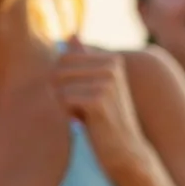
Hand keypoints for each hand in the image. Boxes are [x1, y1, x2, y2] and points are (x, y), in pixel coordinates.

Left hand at [50, 34, 151, 179]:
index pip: (63, 58)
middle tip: (81, 109)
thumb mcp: (95, 86)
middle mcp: (112, 66)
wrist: (126, 152)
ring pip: (59, 84)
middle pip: (58, 68)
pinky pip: (63, 98)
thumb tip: (72, 33)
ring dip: (64, 104)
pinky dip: (68, 114)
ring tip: (85, 116)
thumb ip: (83, 59)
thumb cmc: (106, 120)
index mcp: (112, 60)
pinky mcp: (99, 100)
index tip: (82, 98)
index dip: (63, 82)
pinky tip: (84, 123)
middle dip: (60, 91)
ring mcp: (108, 82)